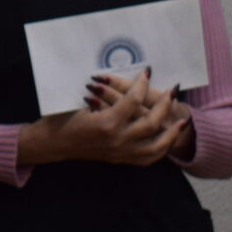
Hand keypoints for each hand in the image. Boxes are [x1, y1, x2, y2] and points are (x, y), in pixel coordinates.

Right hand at [17, 70, 185, 167]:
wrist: (51, 144)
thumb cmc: (61, 118)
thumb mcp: (81, 102)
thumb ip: (105, 95)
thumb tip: (124, 79)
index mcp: (106, 123)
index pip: (133, 100)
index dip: (142, 83)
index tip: (147, 72)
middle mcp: (117, 140)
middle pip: (152, 123)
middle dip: (164, 105)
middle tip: (171, 92)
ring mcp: (120, 152)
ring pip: (156, 146)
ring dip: (171, 132)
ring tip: (180, 120)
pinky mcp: (119, 159)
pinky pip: (147, 158)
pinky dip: (160, 149)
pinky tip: (166, 140)